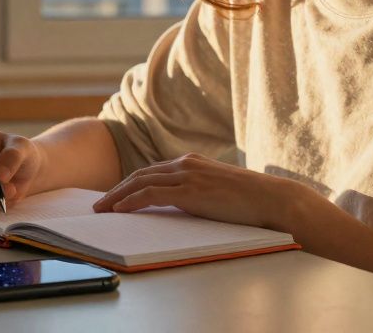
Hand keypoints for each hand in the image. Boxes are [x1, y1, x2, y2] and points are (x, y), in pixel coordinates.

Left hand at [91, 153, 315, 231]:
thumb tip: (181, 206)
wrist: (273, 199)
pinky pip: (150, 195)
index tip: (115, 195)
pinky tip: (119, 210)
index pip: (152, 171)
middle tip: (99, 205)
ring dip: (117, 197)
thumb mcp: (218, 191)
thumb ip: (198, 192)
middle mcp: (186, 164)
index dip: (130, 183)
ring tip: (102, 210)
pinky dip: (131, 201)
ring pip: (140, 183)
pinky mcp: (190, 191)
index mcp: (192, 162)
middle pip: (140, 174)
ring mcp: (187, 176)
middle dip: (117, 190)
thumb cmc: (250, 201)